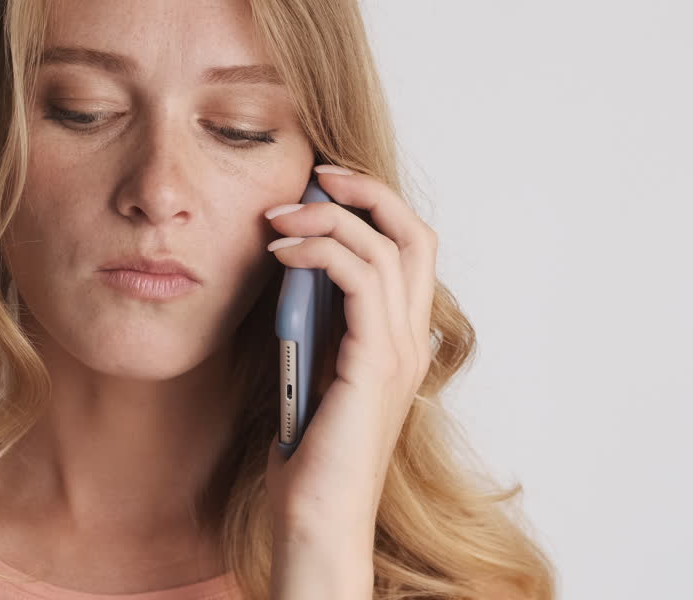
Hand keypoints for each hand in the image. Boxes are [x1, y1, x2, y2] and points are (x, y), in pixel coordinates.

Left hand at [262, 163, 437, 595]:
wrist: (317, 516)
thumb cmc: (309, 454)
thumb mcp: (311, 367)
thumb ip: (315, 321)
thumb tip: (290, 268)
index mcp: (400, 338)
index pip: (410, 248)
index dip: (374, 205)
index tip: (322, 187)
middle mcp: (410, 338)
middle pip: (415, 232)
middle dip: (367, 191)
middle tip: (315, 176)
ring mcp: (399, 349)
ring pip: (387, 245)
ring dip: (329, 217)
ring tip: (277, 218)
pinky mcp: (374, 362)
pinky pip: (360, 278)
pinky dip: (320, 251)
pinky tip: (279, 253)